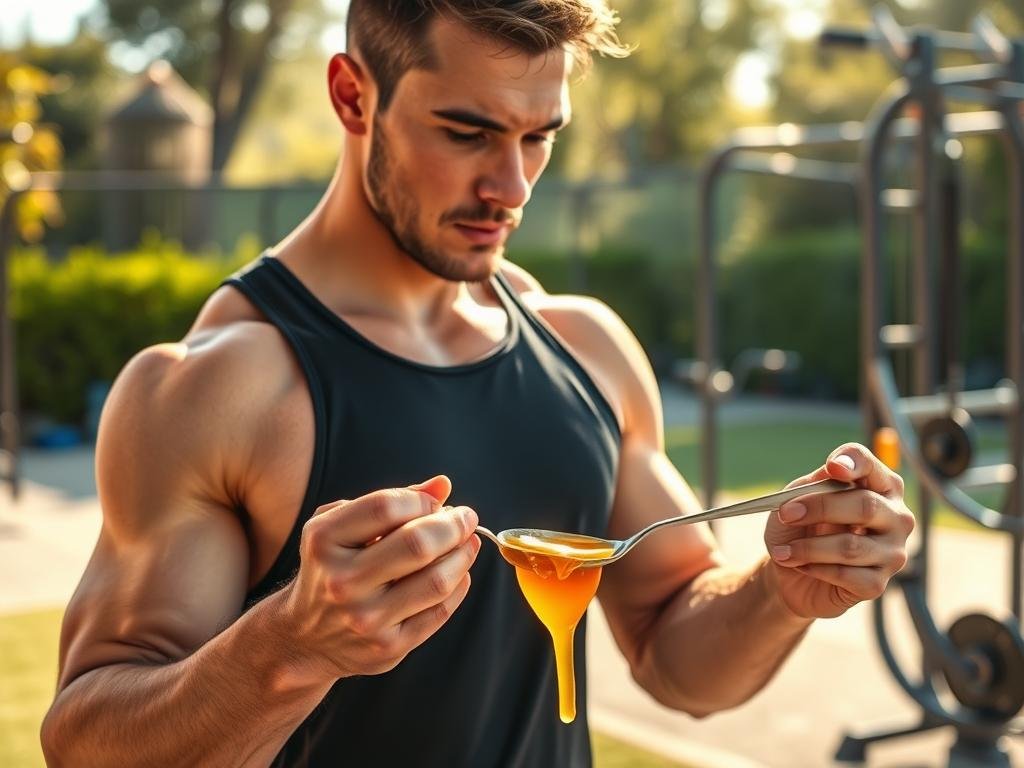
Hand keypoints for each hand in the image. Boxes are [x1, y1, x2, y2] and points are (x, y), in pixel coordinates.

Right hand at [280, 475, 480, 680]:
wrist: (304, 638)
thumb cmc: (332, 568)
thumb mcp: (343, 528)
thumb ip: (391, 502)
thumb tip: (442, 485)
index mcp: (324, 541)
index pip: (386, 507)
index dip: (421, 500)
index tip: (436, 502)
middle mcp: (342, 581)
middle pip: (417, 544)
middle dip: (453, 525)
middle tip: (467, 517)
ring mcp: (365, 618)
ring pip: (436, 581)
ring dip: (463, 555)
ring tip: (468, 542)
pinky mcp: (388, 647)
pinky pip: (439, 612)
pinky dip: (458, 585)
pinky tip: (459, 572)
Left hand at [763, 444, 913, 618]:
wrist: (791, 574)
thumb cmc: (800, 528)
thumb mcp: (797, 499)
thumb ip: (815, 483)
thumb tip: (833, 471)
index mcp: (878, 487)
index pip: (871, 465)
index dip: (855, 462)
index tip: (833, 466)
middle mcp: (895, 518)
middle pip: (866, 505)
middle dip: (820, 508)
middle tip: (786, 514)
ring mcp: (892, 553)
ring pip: (851, 546)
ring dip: (809, 547)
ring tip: (783, 551)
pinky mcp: (877, 584)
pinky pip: (846, 575)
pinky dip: (815, 569)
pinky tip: (801, 566)